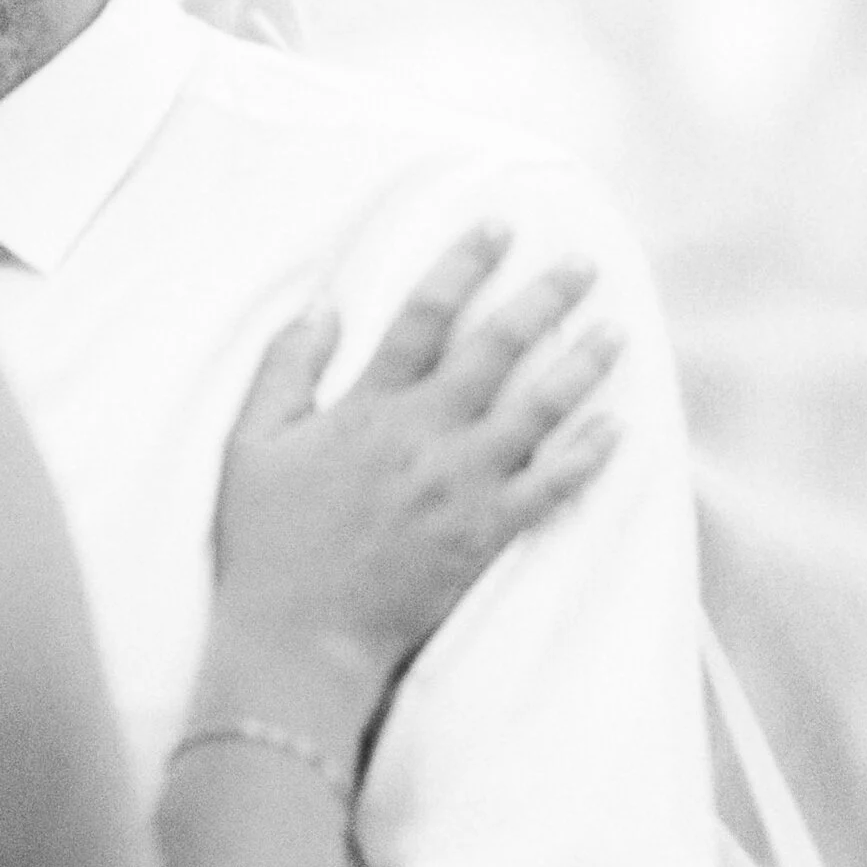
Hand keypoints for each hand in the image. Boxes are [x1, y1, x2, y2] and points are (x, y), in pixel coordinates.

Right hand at [211, 224, 620, 750]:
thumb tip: (324, 305)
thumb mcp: (250, 443)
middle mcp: (424, 436)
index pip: (423, 315)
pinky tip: (617, 429)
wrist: (300, 639)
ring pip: (536, 412)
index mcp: (367, 406)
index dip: (463, 265)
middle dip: (542, 300)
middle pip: (495, 351)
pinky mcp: (485, 535)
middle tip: (583, 263)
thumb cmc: (266, 542)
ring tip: (616, 331)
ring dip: (580, 367)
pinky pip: (550, 489)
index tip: (498, 228)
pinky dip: (586, 458)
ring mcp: (461, 486)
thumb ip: (286, 367)